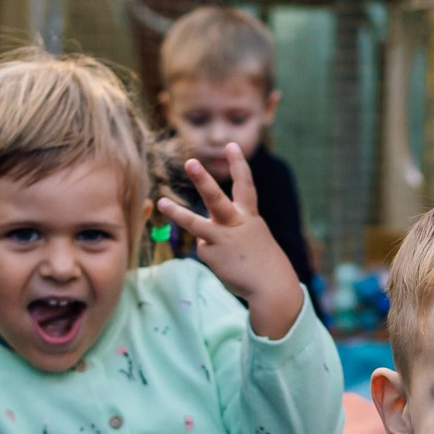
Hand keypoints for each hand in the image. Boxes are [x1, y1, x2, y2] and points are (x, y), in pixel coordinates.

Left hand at [156, 146, 304, 341]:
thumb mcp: (253, 238)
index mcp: (250, 217)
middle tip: (190, 162)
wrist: (272, 288)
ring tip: (161, 203)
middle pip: (216, 199)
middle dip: (203, 180)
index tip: (232, 145)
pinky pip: (205, 250)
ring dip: (177, 213)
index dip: (239, 164)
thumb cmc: (263, 263)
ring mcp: (222, 240)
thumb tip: (203, 239)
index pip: (245, 186)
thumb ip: (230, 231)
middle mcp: (235, 225)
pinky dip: (213, 256)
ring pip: (196, 224)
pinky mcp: (212, 256)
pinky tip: (226, 264)